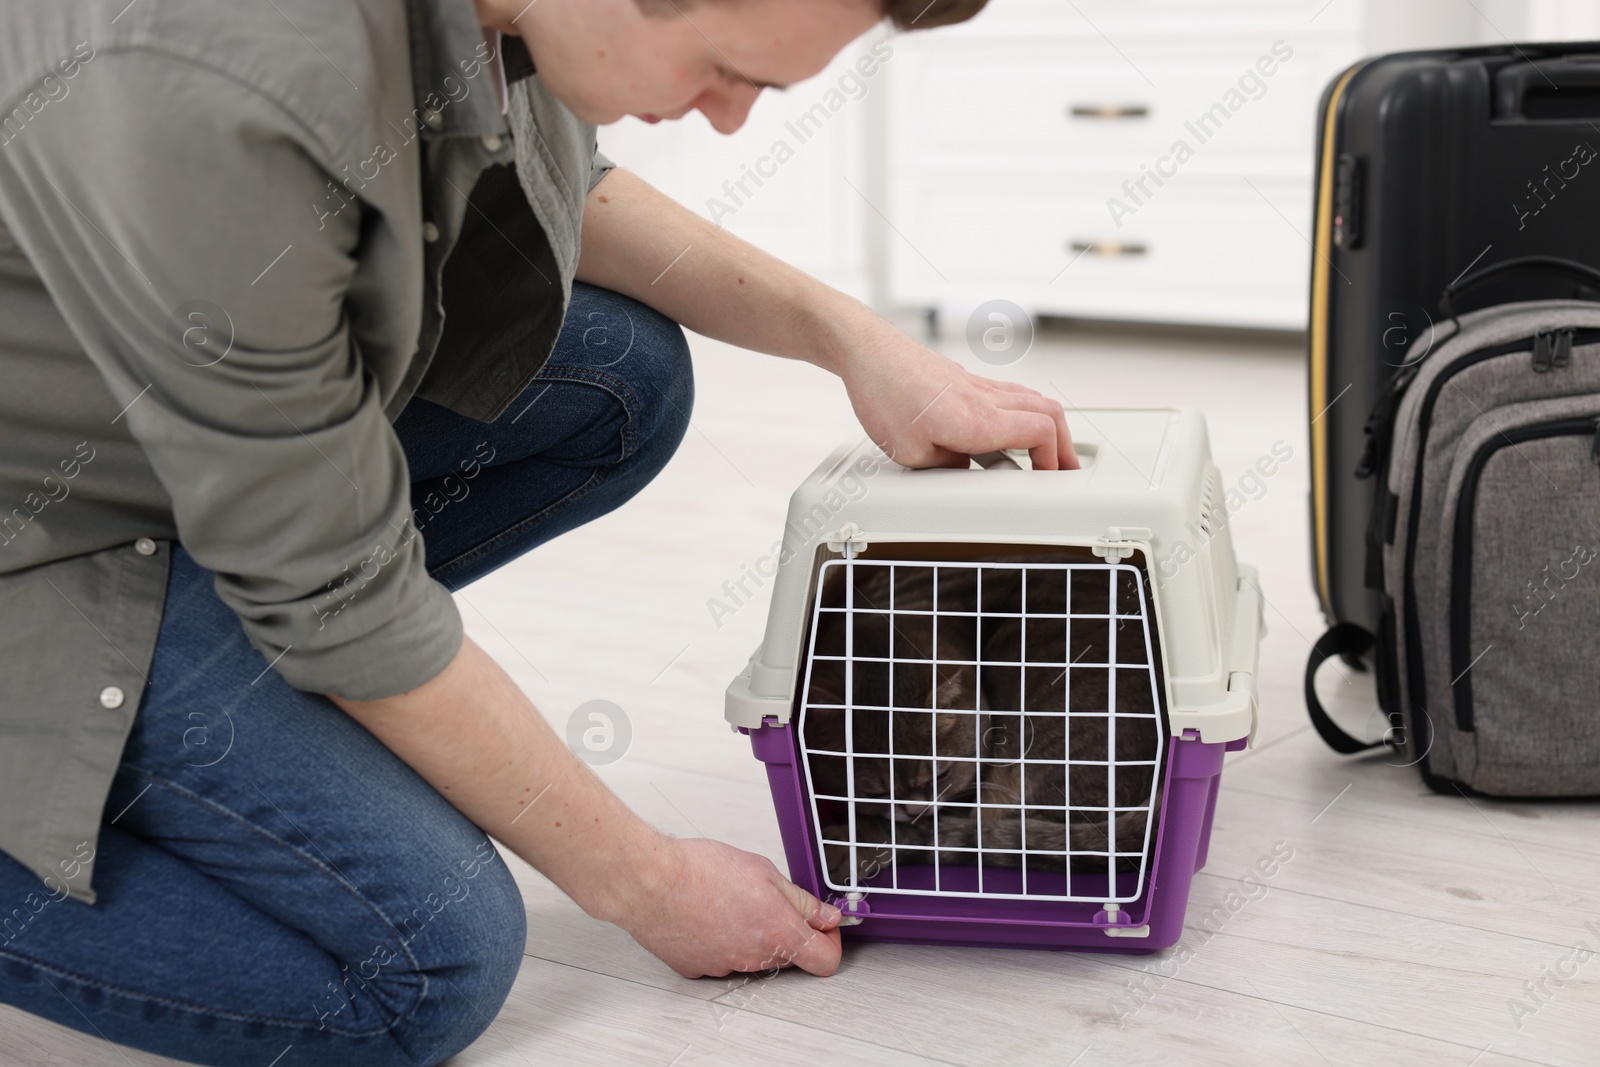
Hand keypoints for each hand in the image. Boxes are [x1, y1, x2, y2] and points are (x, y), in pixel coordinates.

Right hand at [614, 837, 842, 978]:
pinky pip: (721, 958)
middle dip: (788, 931)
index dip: (830, 942)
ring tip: (731, 901)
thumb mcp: (763, 871)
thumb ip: (800, 900)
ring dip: (753, 935)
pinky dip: (722, 941)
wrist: (648, 883)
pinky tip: (708, 915)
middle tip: (771, 900)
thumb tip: (826, 916)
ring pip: (754, 957)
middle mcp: (754, 958)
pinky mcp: (697, 969)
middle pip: (789, 956)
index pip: (826, 960)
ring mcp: (724, 967)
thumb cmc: (698, 870)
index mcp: (778, 932)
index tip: (823, 925)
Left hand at [837, 321, 1078, 470]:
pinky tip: (1012, 428)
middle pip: (1050, 413)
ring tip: (1047, 451)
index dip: (1053, 459)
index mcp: (978, 420)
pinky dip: (1025, 413)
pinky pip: (1011, 394)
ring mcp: (979, 385)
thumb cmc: (884, 396)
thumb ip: (948, 469)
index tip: (1046, 479)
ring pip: (1034, 400)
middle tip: (1065, 470)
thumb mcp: (912, 455)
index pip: (1042, 432)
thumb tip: (966, 472)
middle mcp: (986, 398)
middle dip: (1065, 446)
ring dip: (1047, 427)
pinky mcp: (967, 380)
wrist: (867, 354)